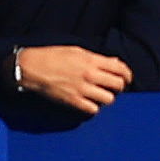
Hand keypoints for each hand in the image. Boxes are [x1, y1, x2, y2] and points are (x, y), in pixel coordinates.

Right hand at [12, 42, 134, 113]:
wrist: (32, 68)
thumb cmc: (53, 56)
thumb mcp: (76, 50)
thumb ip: (97, 58)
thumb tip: (114, 63)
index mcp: (91, 60)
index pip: (120, 68)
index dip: (128, 75)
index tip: (127, 78)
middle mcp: (90, 75)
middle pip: (118, 85)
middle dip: (120, 87)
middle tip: (115, 88)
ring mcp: (82, 89)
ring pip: (109, 99)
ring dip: (107, 98)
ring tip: (101, 95)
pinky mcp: (73, 101)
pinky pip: (93, 110)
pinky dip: (94, 108)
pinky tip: (89, 103)